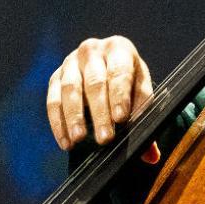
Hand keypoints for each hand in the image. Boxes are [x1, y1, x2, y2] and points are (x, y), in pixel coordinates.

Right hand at [47, 36, 153, 150]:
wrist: (106, 68)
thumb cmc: (128, 83)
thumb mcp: (140, 93)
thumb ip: (145, 119)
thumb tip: (150, 154)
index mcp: (119, 49)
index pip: (119, 71)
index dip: (120, 95)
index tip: (121, 118)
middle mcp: (92, 51)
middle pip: (94, 82)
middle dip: (100, 112)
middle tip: (104, 138)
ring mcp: (70, 62)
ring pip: (70, 90)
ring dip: (74, 117)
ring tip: (79, 139)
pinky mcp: (55, 77)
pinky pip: (53, 100)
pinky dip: (58, 123)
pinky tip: (66, 142)